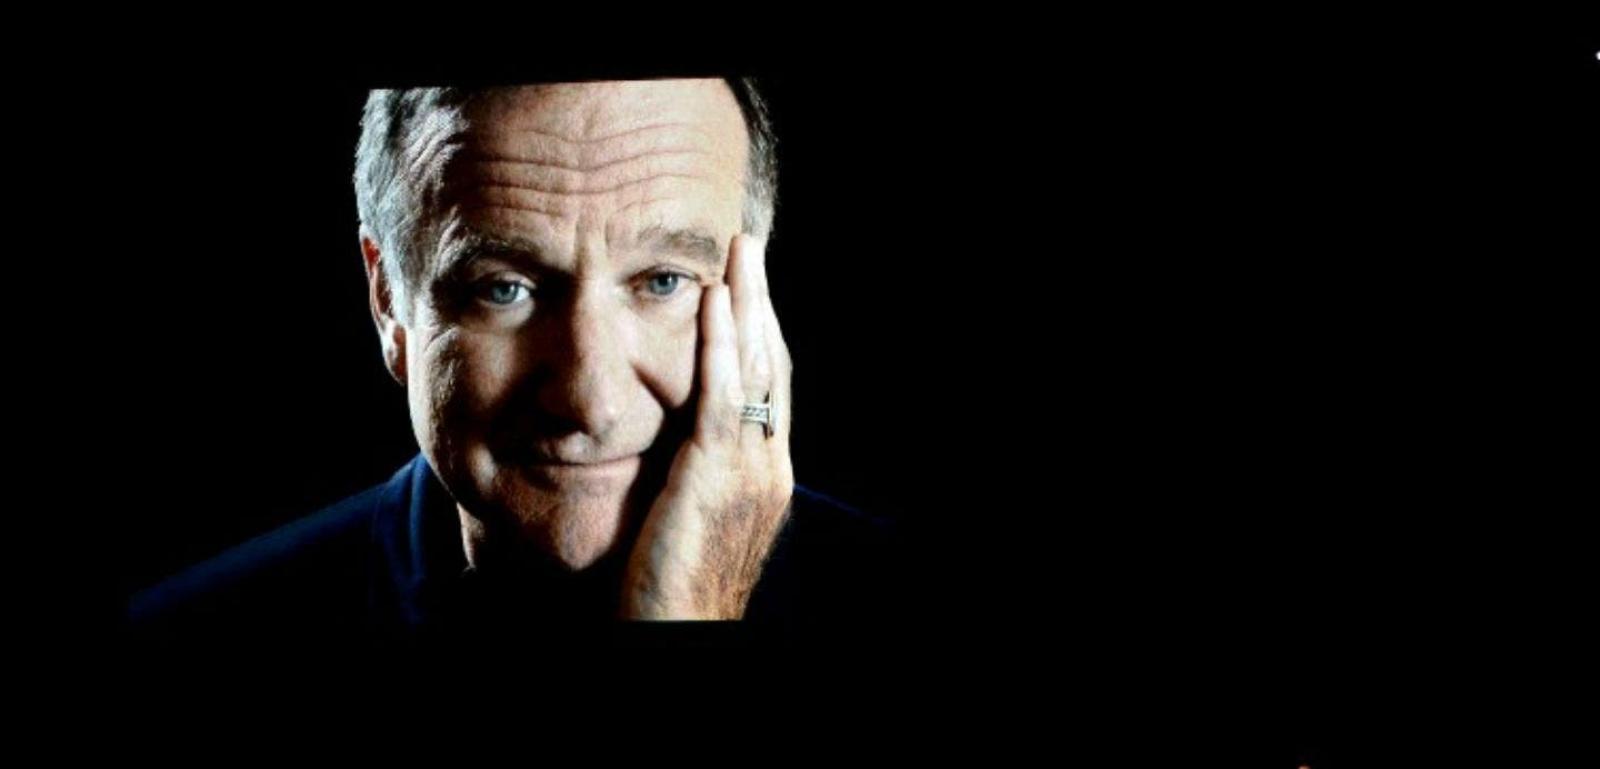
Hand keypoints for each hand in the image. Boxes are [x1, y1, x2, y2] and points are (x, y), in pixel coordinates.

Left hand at [620, 234, 794, 619]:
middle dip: (762, 303)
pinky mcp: (717, 475)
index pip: (770, 390)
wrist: (677, 636)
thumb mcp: (689, 524)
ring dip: (748, 302)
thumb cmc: (668, 595)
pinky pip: (724, 395)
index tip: (747, 289)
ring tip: (740, 250)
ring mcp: (751, 470)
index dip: (761, 335)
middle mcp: (769, 468)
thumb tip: (666, 442)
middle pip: (775, 366)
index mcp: (765, 478)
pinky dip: (721, 344)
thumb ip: (689, 478)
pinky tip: (713, 300)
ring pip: (758, 369)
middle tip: (751, 248)